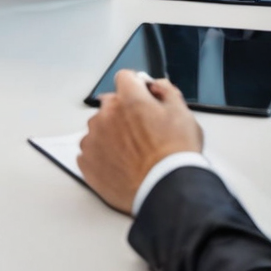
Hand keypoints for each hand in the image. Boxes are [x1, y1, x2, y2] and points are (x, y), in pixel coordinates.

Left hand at [77, 71, 202, 213]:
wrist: (166, 192)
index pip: (125, 78)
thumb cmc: (175, 158)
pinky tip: (120, 165)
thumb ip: (167, 92)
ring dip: (111, 135)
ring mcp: (94, 138)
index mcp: (129, 99)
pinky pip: (90, 150)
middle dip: (124, 113)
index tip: (141, 97)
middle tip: (142, 134)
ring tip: (132, 154)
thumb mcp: (183, 115)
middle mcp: (107, 114)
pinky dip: (101, 155)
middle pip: (111, 104)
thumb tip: (156, 86)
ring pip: (99, 127)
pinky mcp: (87, 160)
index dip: (136, 88)